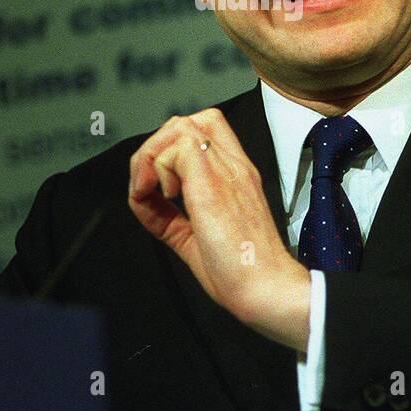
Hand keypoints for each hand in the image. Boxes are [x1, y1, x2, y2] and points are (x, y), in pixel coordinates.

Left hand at [127, 108, 311, 350]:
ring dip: (154, 156)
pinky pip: (176, 149)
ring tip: (157, 191)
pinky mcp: (212, 183)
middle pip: (188, 122)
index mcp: (236, 176)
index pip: (205, 131)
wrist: (267, 288)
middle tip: (152, 186)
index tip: (163, 184)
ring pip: (179, 127)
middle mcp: (234, 165)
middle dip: (157, 148)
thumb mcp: (197, 238)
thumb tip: (144, 202)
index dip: (173, 147)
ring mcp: (226, 170)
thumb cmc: (242, 272)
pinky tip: (164, 195)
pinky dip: (157, 168)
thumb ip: (171, 217)